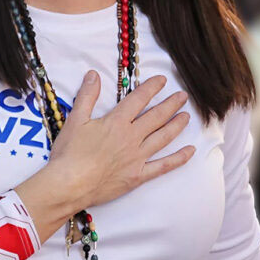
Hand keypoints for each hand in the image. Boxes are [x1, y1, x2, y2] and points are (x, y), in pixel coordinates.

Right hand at [15, 71, 194, 237]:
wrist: (70, 184)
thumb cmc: (69, 153)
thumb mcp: (75, 119)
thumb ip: (87, 96)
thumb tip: (94, 74)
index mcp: (117, 122)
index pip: (139, 99)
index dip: (152, 87)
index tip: (163, 80)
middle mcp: (132, 137)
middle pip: (157, 117)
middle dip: (171, 104)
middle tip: (183, 96)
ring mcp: (138, 157)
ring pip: (163, 138)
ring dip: (176, 125)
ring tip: (186, 117)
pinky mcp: (138, 176)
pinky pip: (163, 166)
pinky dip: (178, 158)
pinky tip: (190, 151)